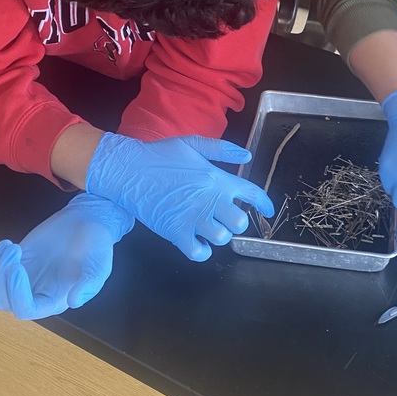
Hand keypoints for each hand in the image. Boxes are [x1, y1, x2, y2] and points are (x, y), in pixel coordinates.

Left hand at [0, 193, 133, 319]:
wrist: (88, 222)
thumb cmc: (96, 245)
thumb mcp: (100, 266)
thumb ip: (89, 284)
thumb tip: (74, 301)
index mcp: (54, 300)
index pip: (25, 310)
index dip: (16, 292)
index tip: (17, 267)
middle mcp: (35, 295)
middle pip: (2, 302)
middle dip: (1, 277)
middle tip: (13, 250)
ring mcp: (22, 280)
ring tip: (10, 247)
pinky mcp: (14, 264)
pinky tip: (6, 245)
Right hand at [85, 133, 273, 260]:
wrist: (128, 169)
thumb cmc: (159, 155)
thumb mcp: (192, 143)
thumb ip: (222, 149)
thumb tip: (247, 153)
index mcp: (217, 178)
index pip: (252, 194)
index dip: (264, 204)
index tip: (268, 211)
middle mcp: (210, 200)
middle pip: (239, 222)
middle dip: (235, 222)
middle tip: (224, 218)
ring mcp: (193, 218)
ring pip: (222, 238)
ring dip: (218, 235)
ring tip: (208, 228)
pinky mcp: (175, 232)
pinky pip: (198, 252)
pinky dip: (201, 251)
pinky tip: (197, 243)